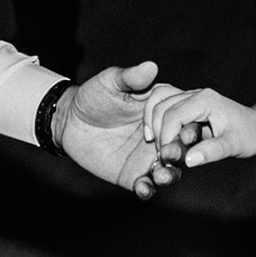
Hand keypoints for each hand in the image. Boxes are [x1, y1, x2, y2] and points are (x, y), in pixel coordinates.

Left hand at [59, 62, 178, 198]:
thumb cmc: (94, 96)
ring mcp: (148, 157)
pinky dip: (148, 190)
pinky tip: (143, 188)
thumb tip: (151, 66)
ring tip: (162, 176)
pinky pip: (146, 186)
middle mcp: (161, 137)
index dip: (185, 126)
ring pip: (169, 171)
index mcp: (162, 113)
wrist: (70, 121)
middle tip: (171, 155)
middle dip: (181, 153)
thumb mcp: (110, 83)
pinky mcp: (133, 175)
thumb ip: (130, 78)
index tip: (183, 131)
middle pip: (181, 148)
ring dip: (170, 176)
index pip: (183, 119)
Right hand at [143, 87, 255, 168]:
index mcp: (205, 100)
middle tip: (162, 156)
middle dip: (157, 132)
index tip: (167, 158)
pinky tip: (160, 138)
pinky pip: (163, 105)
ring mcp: (190, 96)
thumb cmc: (251, 134)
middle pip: (160, 107)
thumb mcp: (235, 146)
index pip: (172, 115)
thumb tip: (188, 161)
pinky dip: (156, 120)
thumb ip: (212, 151)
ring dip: (153, 124)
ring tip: (159, 146)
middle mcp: (195, 94)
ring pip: (158, 102)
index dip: (165, 138)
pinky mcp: (187, 104)